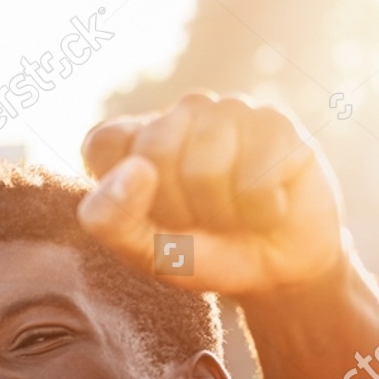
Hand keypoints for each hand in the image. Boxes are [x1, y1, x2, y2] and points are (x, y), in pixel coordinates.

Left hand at [77, 94, 344, 295]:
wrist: (274, 266)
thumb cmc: (198, 252)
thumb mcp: (141, 252)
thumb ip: (111, 219)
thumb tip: (134, 169)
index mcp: (130, 139)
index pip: (103, 142)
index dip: (123, 190)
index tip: (147, 214)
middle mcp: (176, 115)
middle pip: (155, 152)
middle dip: (175, 209)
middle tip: (195, 221)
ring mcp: (227, 112)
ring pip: (206, 167)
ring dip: (219, 214)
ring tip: (230, 215)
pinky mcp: (275, 122)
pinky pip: (257, 176)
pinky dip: (259, 211)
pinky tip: (266, 207)